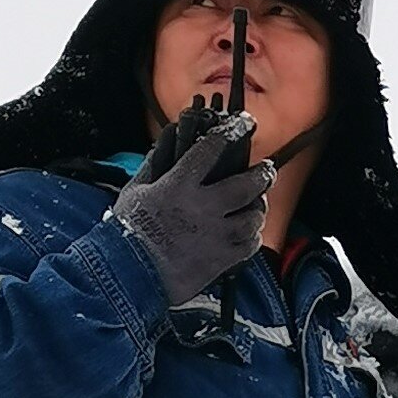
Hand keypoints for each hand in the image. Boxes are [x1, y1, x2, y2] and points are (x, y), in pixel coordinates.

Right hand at [111, 112, 270, 304]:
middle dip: (262, 175)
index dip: (232, 132)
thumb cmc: (129, 231)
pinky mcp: (222, 259)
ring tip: (257, 204)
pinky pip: (250, 245)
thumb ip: (156, 163)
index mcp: (180, 185)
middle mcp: (204, 207)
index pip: (213, 150)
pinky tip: (249, 231)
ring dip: (258, 208)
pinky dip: (253, 236)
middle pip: (246, 185)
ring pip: (253, 217)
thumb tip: (168, 140)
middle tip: (268, 170)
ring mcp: (217, 234)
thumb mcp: (137, 189)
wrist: (131, 273)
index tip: (245, 123)